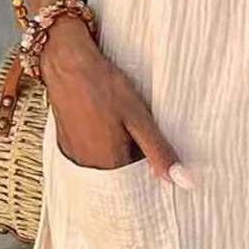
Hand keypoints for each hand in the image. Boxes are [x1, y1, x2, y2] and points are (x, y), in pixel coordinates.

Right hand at [40, 17, 193, 187]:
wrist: (67, 63)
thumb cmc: (103, 86)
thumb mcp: (138, 117)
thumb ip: (158, 150)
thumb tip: (181, 180)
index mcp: (108, 164)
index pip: (137, 185)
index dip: (150, 170)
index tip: (159, 157)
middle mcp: (88, 166)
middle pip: (121, 176)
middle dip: (135, 162)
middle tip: (142, 136)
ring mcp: (74, 155)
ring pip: (106, 165)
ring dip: (119, 153)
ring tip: (125, 127)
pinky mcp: (67, 143)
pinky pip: (91, 155)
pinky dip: (103, 146)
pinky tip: (109, 124)